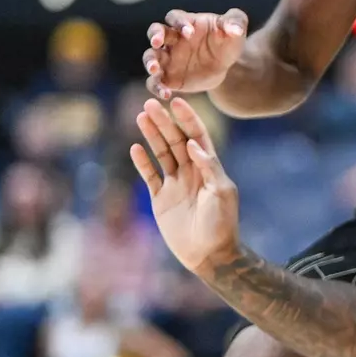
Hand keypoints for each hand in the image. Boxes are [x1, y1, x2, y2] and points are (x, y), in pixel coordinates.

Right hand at [130, 98, 239, 277]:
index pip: (197, 137)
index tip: (176, 102)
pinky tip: (134, 148)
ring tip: (140, 117)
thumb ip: (209, 167)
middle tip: (149, 103)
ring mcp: (175, 184)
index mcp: (209, 168)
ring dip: (152, 136)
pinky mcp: (161, 199)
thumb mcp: (221, 193)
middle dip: (164, 122)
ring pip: (161, 154)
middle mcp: (192, 172)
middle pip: (175, 141)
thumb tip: (193, 144)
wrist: (209, 254)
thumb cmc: (221, 223)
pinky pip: (150, 176)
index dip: (187, 119)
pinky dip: (142, 163)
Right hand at [143, 8, 248, 100]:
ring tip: (155, 70)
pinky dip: (156, 87)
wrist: (227, 65)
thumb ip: (236, 22)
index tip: (189, 32)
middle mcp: (172, 39)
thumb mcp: (236, 28)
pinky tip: (166, 94)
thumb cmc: (228, 40)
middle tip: (157, 42)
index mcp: (186, 23)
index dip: (179, 23)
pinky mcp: (168, 77)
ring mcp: (168, 58)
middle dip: (155, 36)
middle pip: (155, 32)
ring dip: (149, 62)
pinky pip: (156, 81)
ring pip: (150, 56)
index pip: (175, 17)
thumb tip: (235, 29)